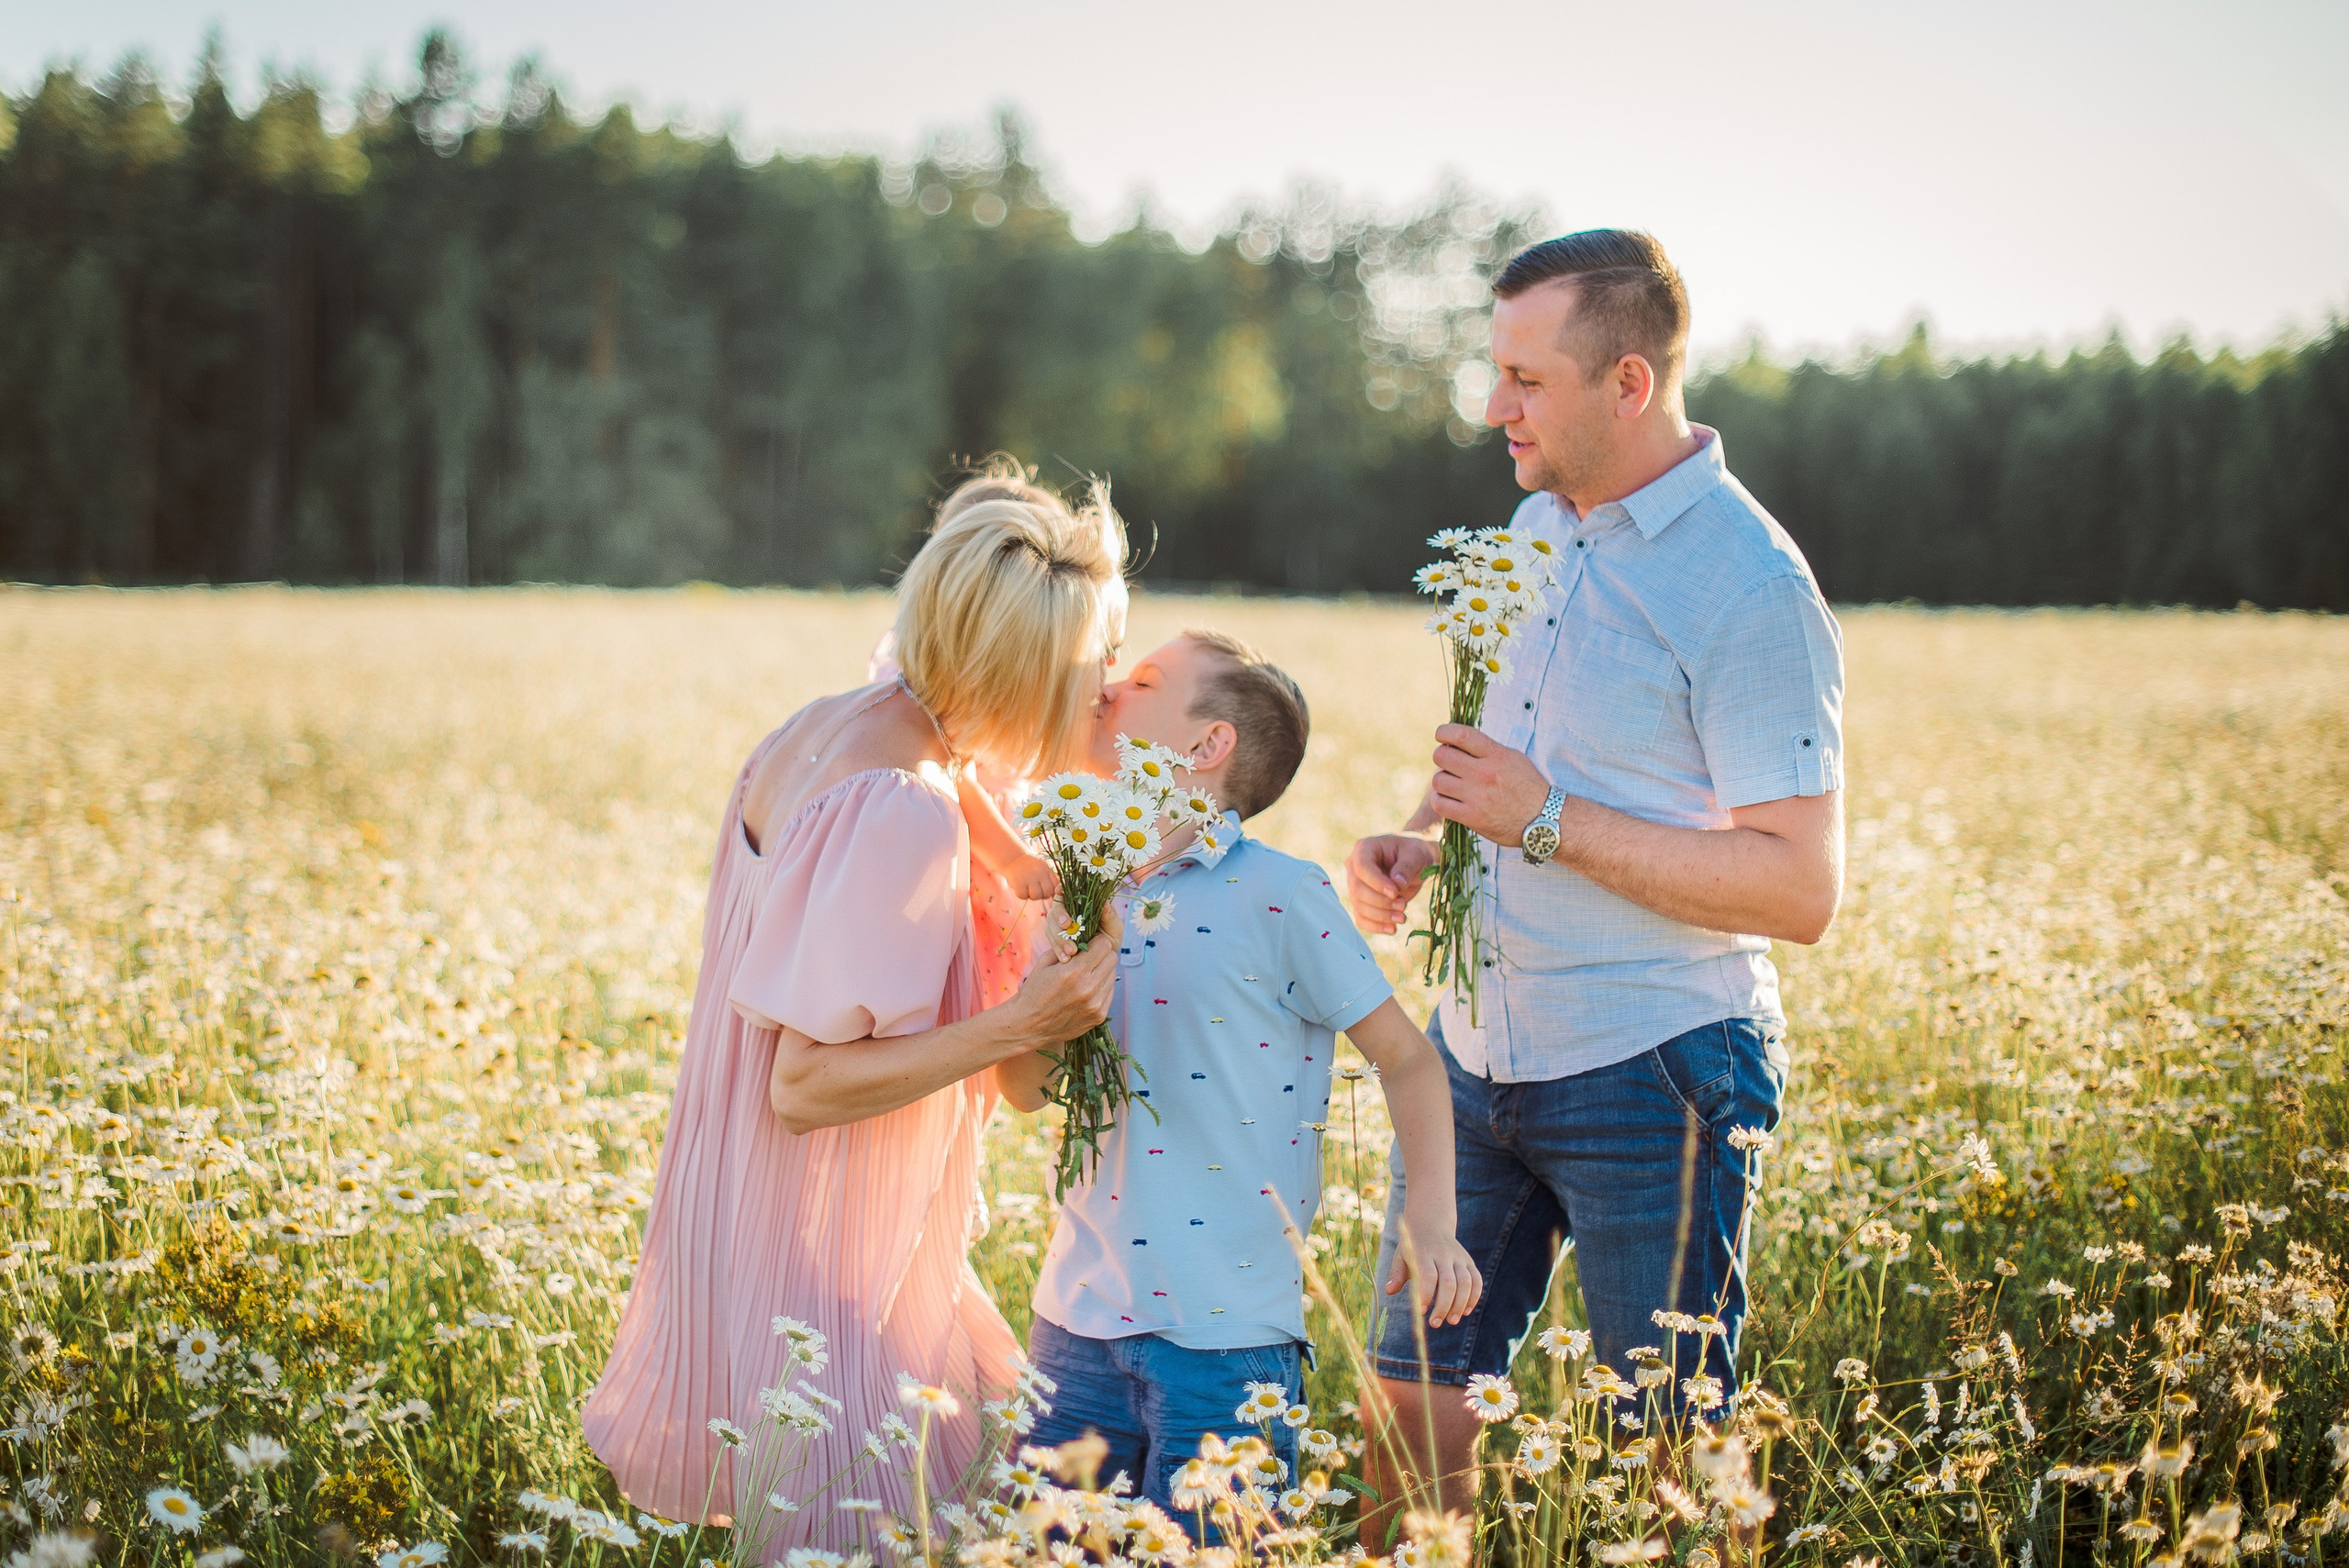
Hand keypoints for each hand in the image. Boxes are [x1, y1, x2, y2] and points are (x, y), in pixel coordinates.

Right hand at [1004, 850, 1060, 902]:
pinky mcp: (1018, 882)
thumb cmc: (1030, 867)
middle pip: (1047, 893)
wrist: (1013, 859)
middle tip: (1035, 890)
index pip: (1055, 886)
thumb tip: (1057, 894)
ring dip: (1031, 896)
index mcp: (1047, 869)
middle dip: (1042, 895)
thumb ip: (1050, 879)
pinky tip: (1020, 888)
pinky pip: (1023, 896)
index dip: (1052, 892)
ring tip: (1027, 889)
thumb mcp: (1042, 869)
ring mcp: (1028, 877)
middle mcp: (1039, 872)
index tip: (1046, 891)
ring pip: (1035, 896)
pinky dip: (1021, 895)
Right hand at [1012, 900, 1122, 1047]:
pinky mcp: (1099, 1016)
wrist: (1029, 1025)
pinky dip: (1101, 987)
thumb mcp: (1045, 963)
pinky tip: (1087, 990)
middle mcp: (1088, 988)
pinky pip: (1110, 992)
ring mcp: (1095, 1004)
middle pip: (1112, 958)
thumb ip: (1066, 948)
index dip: (1096, 942)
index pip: (1103, 945)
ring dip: (1102, 971)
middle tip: (1090, 958)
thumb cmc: (1034, 991)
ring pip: (1113, 975)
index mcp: (1073, 972)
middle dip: (1101, 954)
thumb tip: (1084, 937)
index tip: (1089, 944)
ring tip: (1086, 976)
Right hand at [1346, 834, 1438, 934]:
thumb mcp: (1416, 855)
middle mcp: (1354, 867)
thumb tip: (1397, 883)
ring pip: (1359, 906)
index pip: (1362, 867)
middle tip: (1403, 906)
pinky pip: (1362, 918)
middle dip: (1381, 902)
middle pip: (1358, 890)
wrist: (1416, 864)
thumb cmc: (1415, 854)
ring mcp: (1355, 885)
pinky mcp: (1361, 902)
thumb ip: (1406, 867)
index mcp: (1364, 849)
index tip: (1396, 892)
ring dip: (1381, 916)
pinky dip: (1375, 926)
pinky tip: (1392, 929)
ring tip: (1403, 918)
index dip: (1376, 883)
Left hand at [1384, 1211, 1482, 1327]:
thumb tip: (1389, 1291)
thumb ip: (1397, 1272)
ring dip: (1460, 1304)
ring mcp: (1459, 1257)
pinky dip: (1474, 1297)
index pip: (1428, 1275)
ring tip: (1451, 1321)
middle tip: (1435, 1323)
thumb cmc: (1412, 1245)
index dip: (1426, 1294)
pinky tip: (1466, 1311)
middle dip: (1444, 1306)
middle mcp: (1444, 1254)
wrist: (1431, 1223)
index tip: (1422, 1311)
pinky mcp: (1469, 1261)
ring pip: (1465, 1283)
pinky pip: (1476, 1280)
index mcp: (1424, 1252)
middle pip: (1449, 1283)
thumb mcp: (1402, 1254)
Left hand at [1430, 724, 1551, 847]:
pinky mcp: (1472, 817)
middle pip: (1442, 756)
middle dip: (1442, 756)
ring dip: (1441, 780)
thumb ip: (1487, 748)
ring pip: (1438, 780)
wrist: (1543, 819)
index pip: (1461, 735)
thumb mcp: (1514, 758)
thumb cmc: (1527, 786)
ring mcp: (1477, 796)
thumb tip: (1457, 741)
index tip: (1441, 735)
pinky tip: (1448, 799)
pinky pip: (1439, 804)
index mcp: (1497, 755)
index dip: (1443, 732)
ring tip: (1451, 783)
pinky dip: (1439, 800)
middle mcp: (1485, 774)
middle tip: (1449, 763)